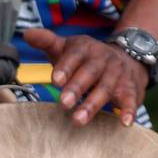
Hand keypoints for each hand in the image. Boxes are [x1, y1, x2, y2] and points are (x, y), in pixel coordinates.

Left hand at [24, 29, 148, 125]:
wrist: (128, 58)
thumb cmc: (88, 59)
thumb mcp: (68, 48)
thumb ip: (47, 42)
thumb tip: (27, 34)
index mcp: (86, 48)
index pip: (74, 56)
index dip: (65, 67)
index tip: (55, 80)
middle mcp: (103, 59)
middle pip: (90, 72)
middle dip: (76, 88)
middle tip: (63, 104)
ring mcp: (118, 74)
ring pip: (106, 88)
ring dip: (93, 104)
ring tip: (79, 120)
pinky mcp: (131, 88)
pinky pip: (130, 99)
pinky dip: (129, 110)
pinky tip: (124, 123)